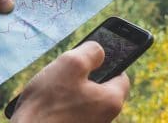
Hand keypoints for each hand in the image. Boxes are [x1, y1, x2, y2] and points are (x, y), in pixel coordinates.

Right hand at [11, 42, 130, 122]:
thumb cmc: (47, 103)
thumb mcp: (70, 64)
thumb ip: (91, 52)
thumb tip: (99, 52)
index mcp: (111, 101)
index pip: (122, 77)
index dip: (108, 63)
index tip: (92, 58)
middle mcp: (104, 118)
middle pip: (101, 89)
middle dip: (83, 77)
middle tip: (65, 72)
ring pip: (84, 100)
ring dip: (69, 91)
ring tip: (50, 88)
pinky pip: (71, 112)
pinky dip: (61, 105)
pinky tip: (46, 103)